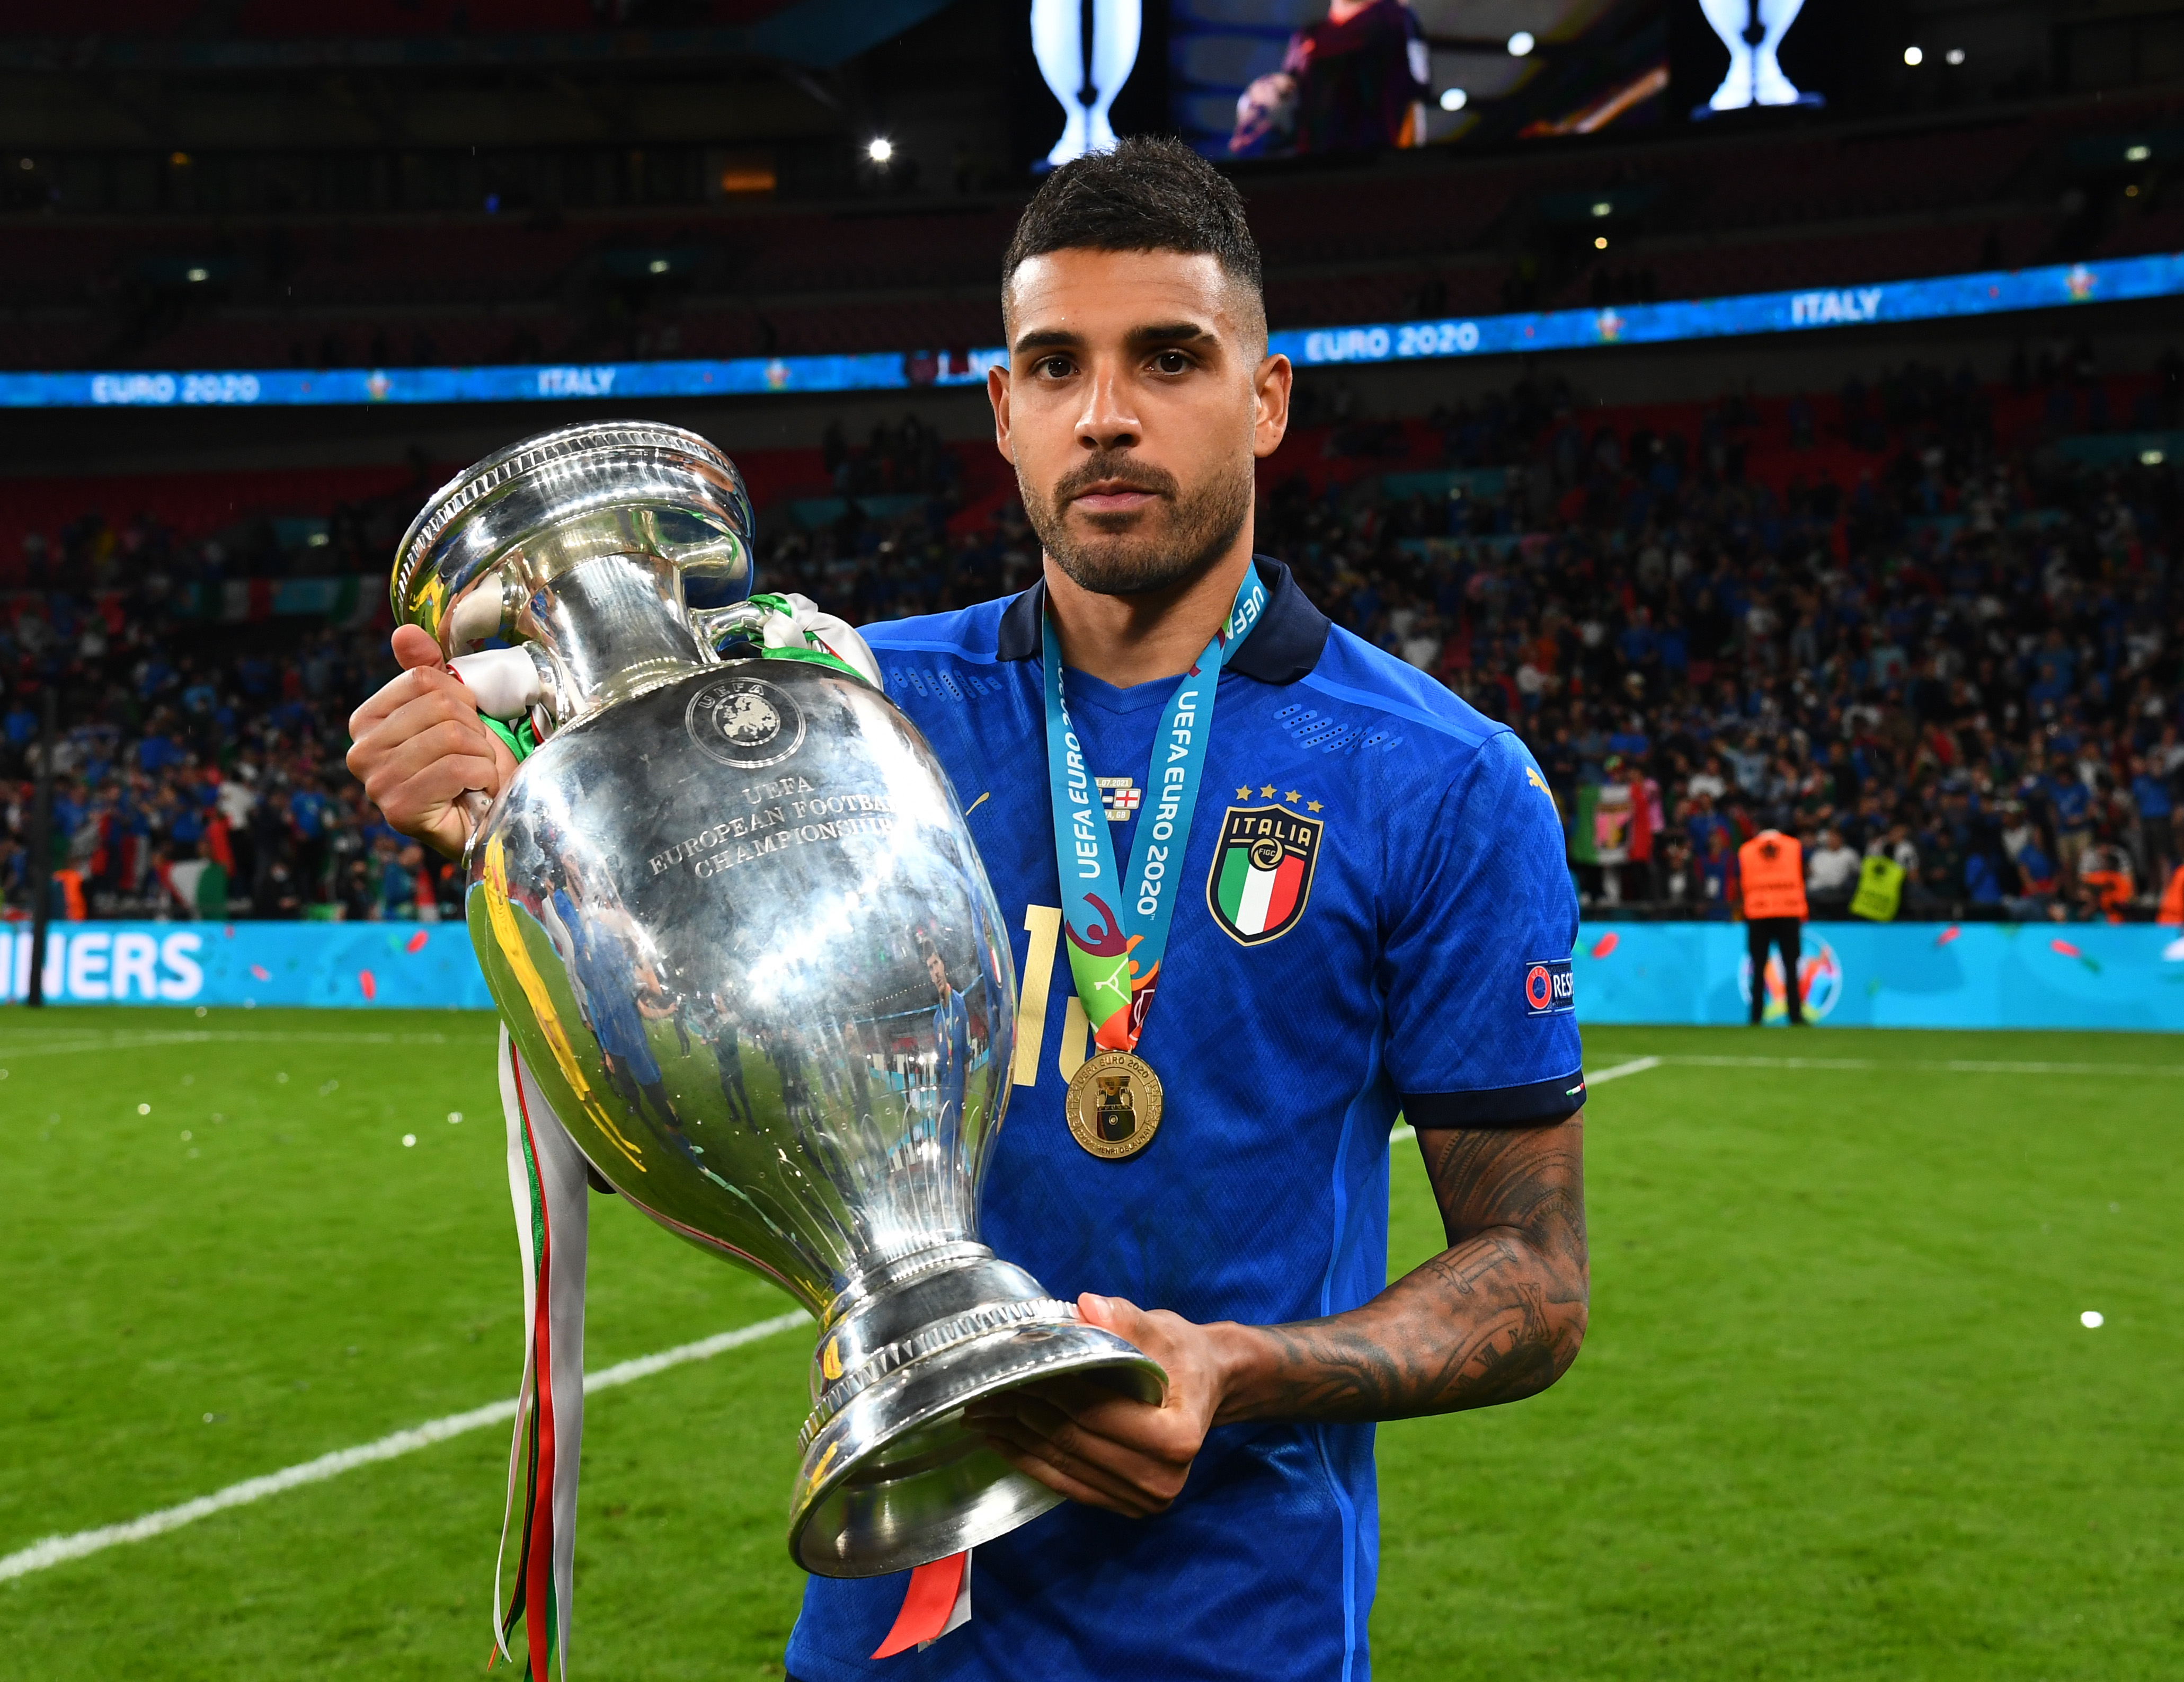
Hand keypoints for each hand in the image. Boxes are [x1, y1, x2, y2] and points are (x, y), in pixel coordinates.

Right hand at [346, 624, 515, 859]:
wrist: (485, 822)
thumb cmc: (467, 766)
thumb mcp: (451, 711)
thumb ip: (427, 671)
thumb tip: (404, 631)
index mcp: (365, 721)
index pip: (421, 679)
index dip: (460, 697)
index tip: (466, 723)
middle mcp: (361, 752)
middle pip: (439, 707)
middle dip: (474, 730)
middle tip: (475, 754)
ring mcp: (377, 783)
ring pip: (451, 737)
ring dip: (482, 755)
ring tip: (476, 773)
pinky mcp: (400, 810)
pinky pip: (457, 768)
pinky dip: (483, 777)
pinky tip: (476, 791)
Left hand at [962, 1292, 1233, 1517]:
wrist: (1205, 1388)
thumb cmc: (1184, 1357)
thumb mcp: (1163, 1331)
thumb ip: (1126, 1321)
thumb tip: (1088, 1306)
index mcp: (1177, 1437)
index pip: (1097, 1412)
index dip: (1051, 1388)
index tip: (1012, 1367)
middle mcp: (1162, 1480)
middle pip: (1075, 1441)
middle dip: (1022, 1412)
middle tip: (980, 1390)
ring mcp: (1143, 1500)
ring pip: (1063, 1465)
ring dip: (1016, 1438)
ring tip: (980, 1413)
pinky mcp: (1124, 1505)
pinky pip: (1066, 1484)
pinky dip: (1031, 1460)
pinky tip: (1002, 1439)